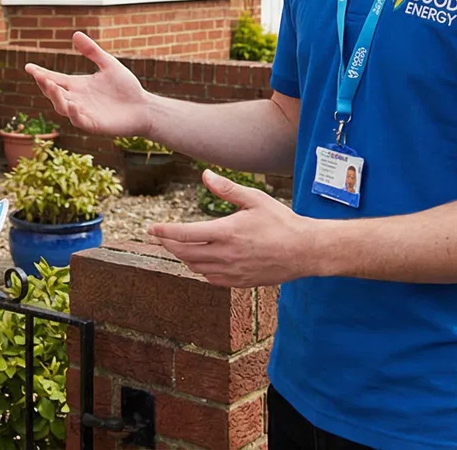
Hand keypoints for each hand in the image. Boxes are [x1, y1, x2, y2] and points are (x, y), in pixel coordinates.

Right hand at [25, 32, 155, 137]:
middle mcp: (77, 99)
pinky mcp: (93, 124)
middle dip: (45, 85)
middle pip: (54, 93)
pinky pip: (79, 120)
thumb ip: (92, 51)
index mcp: (78, 85)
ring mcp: (83, 113)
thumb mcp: (108, 64)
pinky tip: (72, 105)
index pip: (54, 79)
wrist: (143, 107)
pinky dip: (74, 113)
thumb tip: (75, 34)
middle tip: (39, 76)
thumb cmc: (126, 87)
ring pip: (62, 107)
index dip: (40, 74)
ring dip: (56, 98)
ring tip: (51, 87)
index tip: (28, 66)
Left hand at [147, 171, 316, 287]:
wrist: (305, 251)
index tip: (152, 228)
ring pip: (195, 267)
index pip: (184, 234)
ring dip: (184, 257)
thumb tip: (206, 175)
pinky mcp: (239, 281)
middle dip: (169, 245)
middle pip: (184, 253)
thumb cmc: (282, 221)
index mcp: (227, 232)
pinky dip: (200, 269)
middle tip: (161, 237)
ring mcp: (232, 271)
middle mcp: (226, 255)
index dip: (164, 232)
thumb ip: (227, 189)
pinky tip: (202, 260)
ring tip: (180, 246)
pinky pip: (210, 278)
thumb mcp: (255, 199)